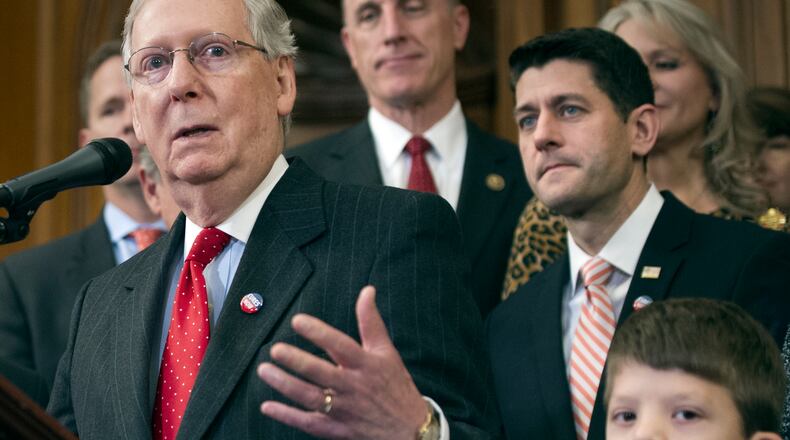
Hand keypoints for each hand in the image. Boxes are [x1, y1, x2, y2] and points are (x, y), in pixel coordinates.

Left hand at [257, 286, 428, 439]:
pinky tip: (268, 406)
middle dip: (297, 361)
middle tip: (276, 350)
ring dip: (285, 385)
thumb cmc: (395, 385)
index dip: (319, 333)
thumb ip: (371, 321)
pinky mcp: (337, 430)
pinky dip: (287, 416)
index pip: (340, 345)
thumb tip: (367, 290)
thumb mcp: (386, 352)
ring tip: (265, 371)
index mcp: (366, 365)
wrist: (410, 430)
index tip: (297, 321)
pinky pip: (308, 423)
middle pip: (321, 373)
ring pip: (310, 397)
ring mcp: (344, 410)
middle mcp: (353, 387)